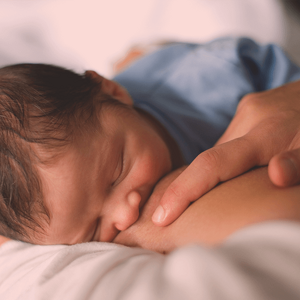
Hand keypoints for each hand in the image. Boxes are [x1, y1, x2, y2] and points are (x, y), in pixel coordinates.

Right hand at [152, 80, 299, 225]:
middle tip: (175, 213)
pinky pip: (227, 142)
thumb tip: (278, 175)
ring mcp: (245, 111)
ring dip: (213, 175)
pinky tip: (231, 171)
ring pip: (218, 151)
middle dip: (191, 189)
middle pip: (209, 160)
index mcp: (266, 133)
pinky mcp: (247, 108)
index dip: (183, 191)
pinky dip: (224, 162)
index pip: (212, 164)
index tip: (161, 216)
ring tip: (210, 193)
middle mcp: (248, 118)